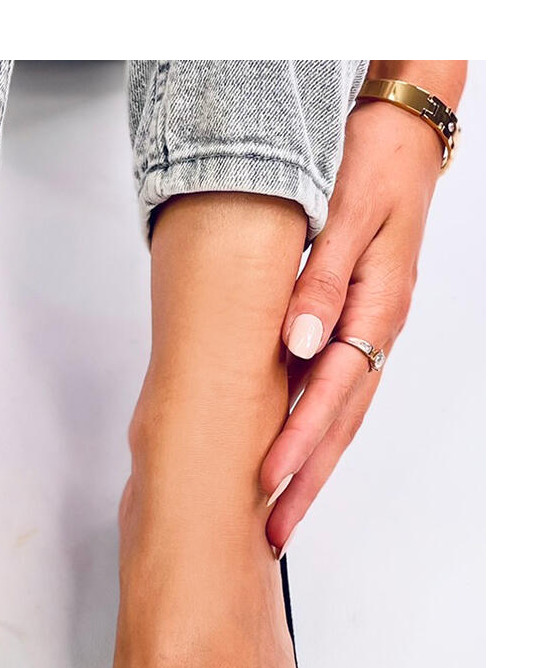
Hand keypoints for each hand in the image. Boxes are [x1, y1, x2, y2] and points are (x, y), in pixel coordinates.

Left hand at [262, 98, 445, 554]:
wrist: (401, 134)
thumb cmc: (375, 164)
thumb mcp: (347, 214)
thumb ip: (320, 283)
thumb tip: (298, 345)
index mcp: (376, 309)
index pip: (332, 393)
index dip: (298, 441)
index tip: (267, 480)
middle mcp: (376, 331)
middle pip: (340, 424)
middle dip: (305, 482)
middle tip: (274, 533)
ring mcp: (368, 333)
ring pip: (340, 416)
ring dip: (310, 469)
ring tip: (280, 516)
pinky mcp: (355, 327)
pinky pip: (336, 392)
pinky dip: (314, 432)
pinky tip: (291, 457)